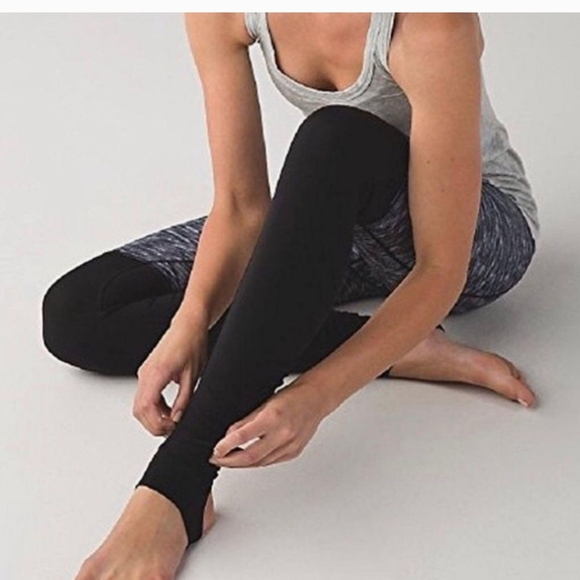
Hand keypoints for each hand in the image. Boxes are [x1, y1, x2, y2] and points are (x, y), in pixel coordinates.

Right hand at [133, 316, 207, 436]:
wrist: (188, 325)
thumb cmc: (192, 343)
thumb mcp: (193, 375)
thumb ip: (185, 399)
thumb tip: (178, 418)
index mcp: (157, 373)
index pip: (146, 408)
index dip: (157, 423)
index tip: (172, 427)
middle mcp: (146, 373)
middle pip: (139, 410)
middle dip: (154, 424)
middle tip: (173, 428)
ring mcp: (144, 373)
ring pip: (139, 405)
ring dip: (153, 417)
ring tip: (173, 421)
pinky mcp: (148, 373)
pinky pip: (144, 397)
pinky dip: (154, 408)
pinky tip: (169, 410)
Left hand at [209, 380, 326, 467]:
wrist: (316, 399)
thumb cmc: (293, 396)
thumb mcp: (265, 402)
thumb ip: (246, 420)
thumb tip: (228, 435)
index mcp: (273, 418)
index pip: (243, 437)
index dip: (226, 447)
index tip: (215, 451)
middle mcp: (283, 434)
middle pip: (250, 457)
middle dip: (230, 461)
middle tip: (217, 459)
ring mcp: (290, 446)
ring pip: (259, 463)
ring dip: (241, 464)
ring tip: (228, 460)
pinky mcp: (294, 452)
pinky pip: (270, 462)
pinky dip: (256, 462)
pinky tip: (248, 459)